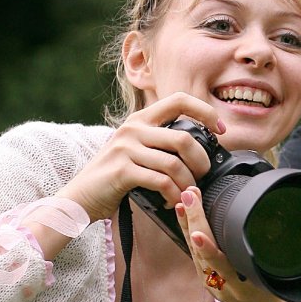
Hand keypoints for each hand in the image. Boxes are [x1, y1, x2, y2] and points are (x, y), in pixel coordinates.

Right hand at [56, 92, 223, 221]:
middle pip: (184, 139)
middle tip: (202, 176)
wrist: (79, 197)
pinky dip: (173, 195)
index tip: (221, 130)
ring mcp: (125, 149)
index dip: (205, 111)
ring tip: (186, 194)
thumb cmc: (115, 176)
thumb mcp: (137, 149)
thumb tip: (201, 147)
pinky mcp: (121, 171)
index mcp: (140, 119)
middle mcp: (133, 129)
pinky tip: (171, 202)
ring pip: (175, 164)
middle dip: (202, 162)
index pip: (179, 100)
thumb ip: (162, 142)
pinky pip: (162, 182)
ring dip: (188, 184)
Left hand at [176, 186, 286, 301]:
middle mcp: (221, 285)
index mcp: (241, 288)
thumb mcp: (275, 280)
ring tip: (184, 200)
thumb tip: (280, 229)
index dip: (209, 250)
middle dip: (195, 223)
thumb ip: (272, 260)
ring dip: (188, 223)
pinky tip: (184, 213)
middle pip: (202, 253)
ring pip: (193, 251)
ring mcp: (209, 281)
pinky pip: (193, 252)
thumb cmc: (269, 297)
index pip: (221, 267)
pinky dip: (187, 231)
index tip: (199, 233)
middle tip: (191, 197)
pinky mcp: (203, 276)